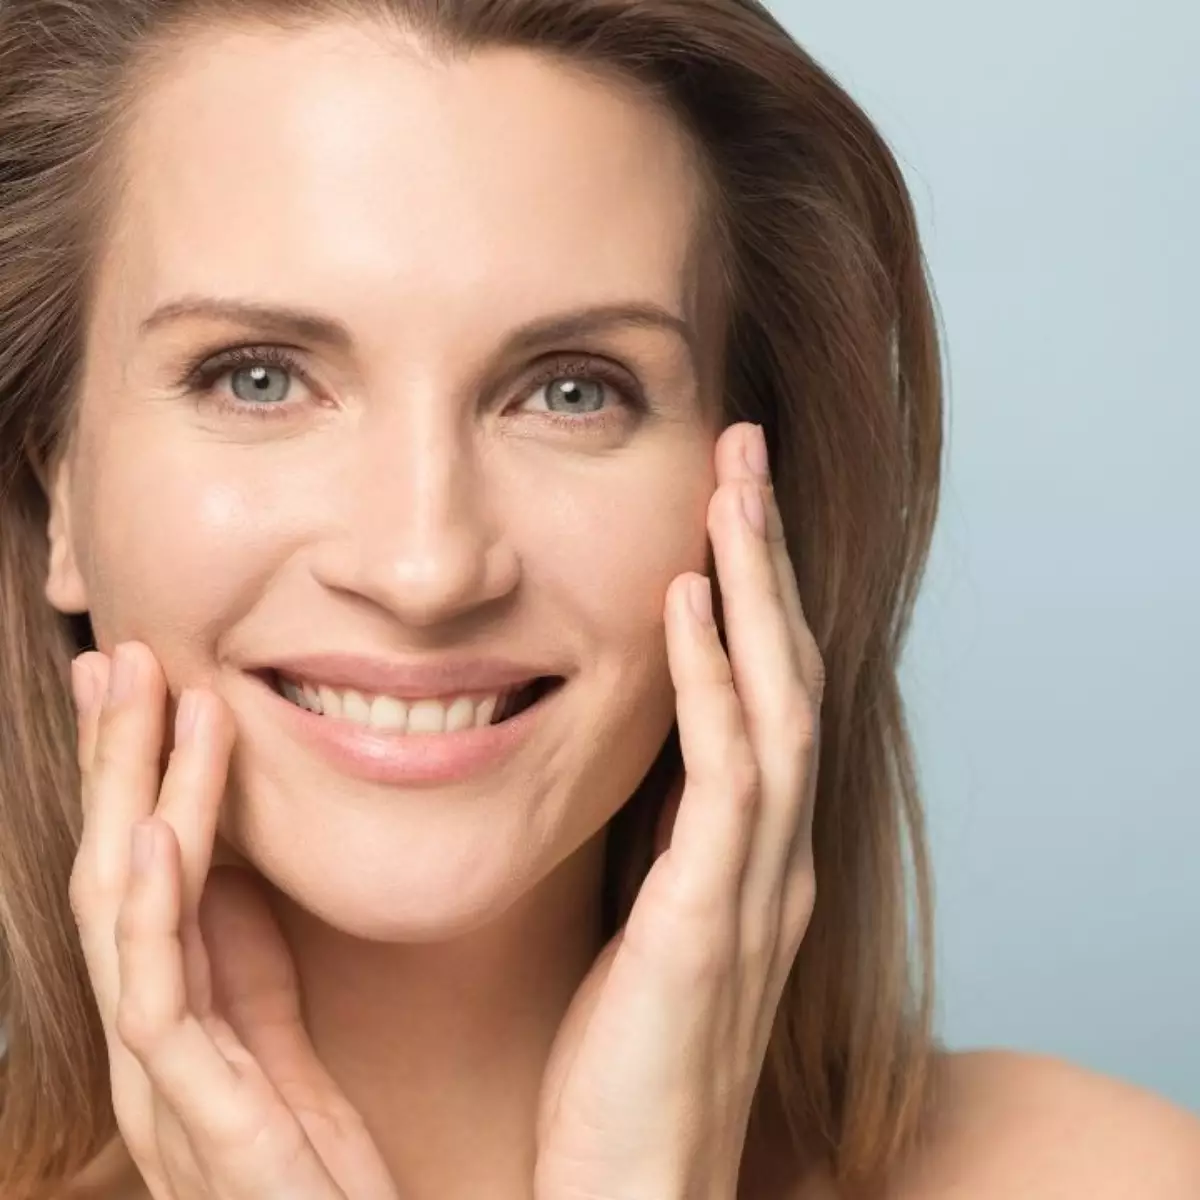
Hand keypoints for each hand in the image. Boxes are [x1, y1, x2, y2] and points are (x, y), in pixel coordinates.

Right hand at [68, 645, 397, 1199]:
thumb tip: (223, 854)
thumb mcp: (275, 1030)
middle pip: (113, 868)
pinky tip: (157, 835)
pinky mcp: (197, 1118)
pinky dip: (151, 912)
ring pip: (122, 912)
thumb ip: (242, 954)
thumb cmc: (310, 1161)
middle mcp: (145, 1036)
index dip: (131, 771)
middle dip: (114, 759)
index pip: (137, 865)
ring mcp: (158, 1078)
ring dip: (131, 795)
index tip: (139, 679)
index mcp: (169, 1008)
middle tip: (119, 655)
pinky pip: (160, 1001)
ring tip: (142, 696)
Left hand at [534, 422, 823, 1199]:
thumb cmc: (625, 1064)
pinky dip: (712, 679)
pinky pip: (726, 775)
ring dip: (754, 588)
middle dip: (767, 556)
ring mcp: (756, 882)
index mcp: (751, 854)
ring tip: (732, 486)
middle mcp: (773, 854)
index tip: (722, 504)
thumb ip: (650, 841)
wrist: (634, 1191)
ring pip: (774, 699)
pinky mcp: (712, 917)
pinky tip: (687, 601)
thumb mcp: (643, 925)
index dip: (752, 594)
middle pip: (785, 671)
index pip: (765, 694)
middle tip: (745, 450)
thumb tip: (617, 759)